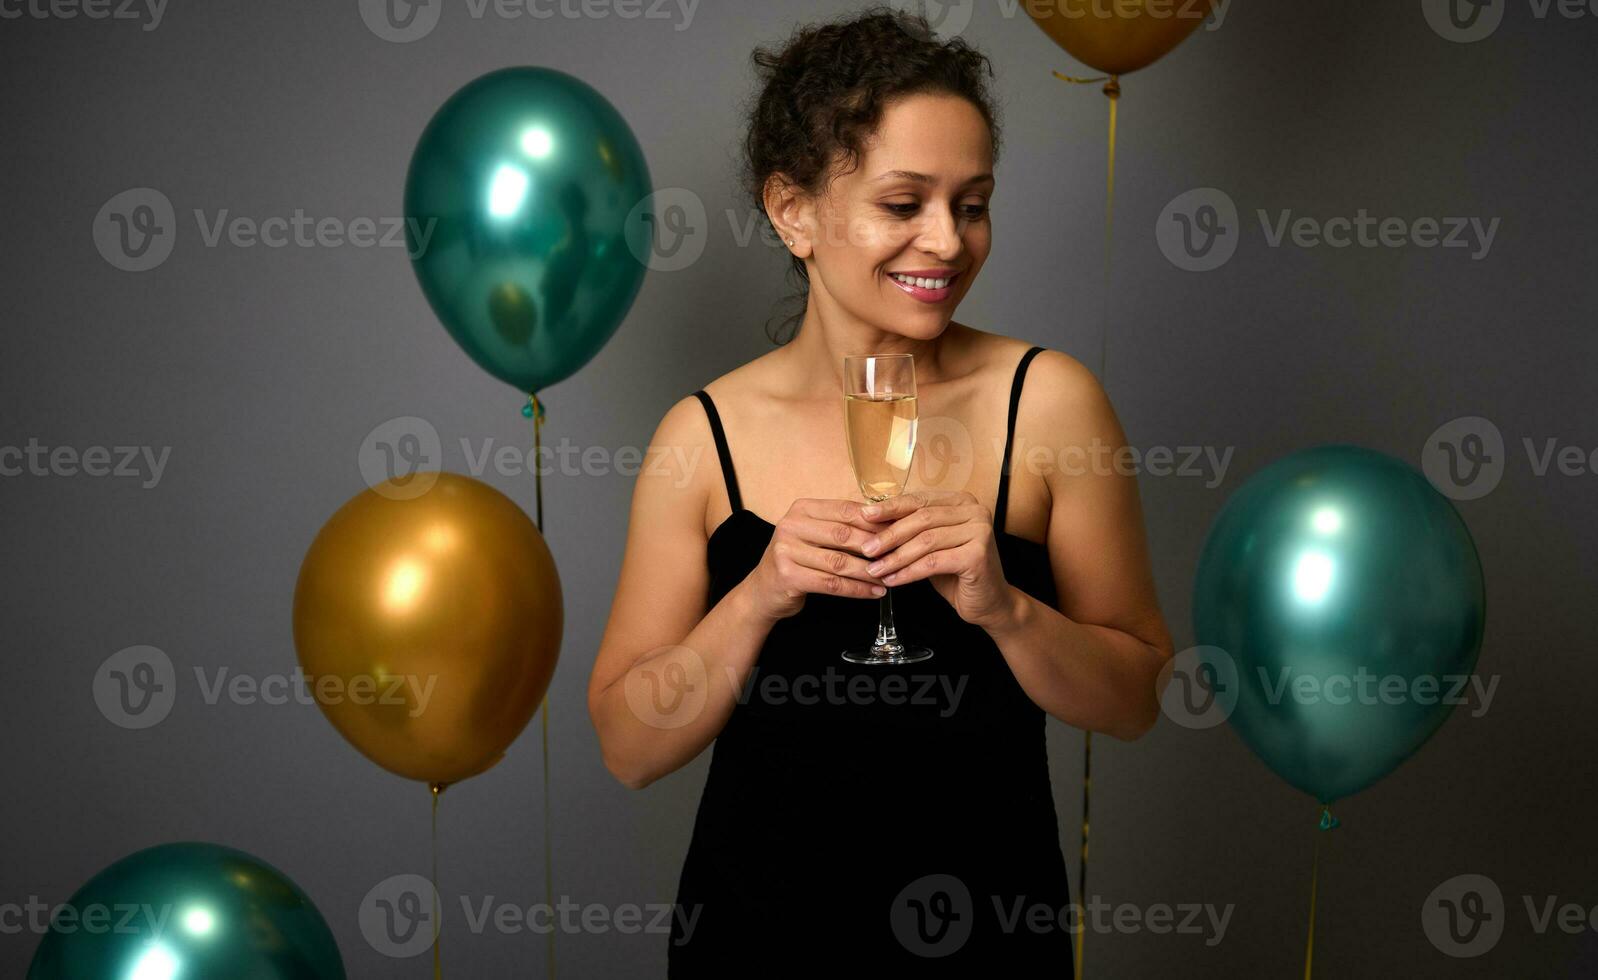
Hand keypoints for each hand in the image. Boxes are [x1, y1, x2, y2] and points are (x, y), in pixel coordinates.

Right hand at [744, 498, 892, 620]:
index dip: (874, 521)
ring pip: (839, 561)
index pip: (844, 510)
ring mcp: (786, 550)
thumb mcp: (814, 535)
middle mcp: (791, 525)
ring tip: (889, 577)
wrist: (763, 590)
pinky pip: (831, 583)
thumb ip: (841, 526)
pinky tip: (873, 592)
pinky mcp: (788, 576)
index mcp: (802, 509)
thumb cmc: (797, 560)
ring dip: (868, 572)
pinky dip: (856, 589)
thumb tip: (885, 523)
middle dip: (874, 546)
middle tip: (898, 556)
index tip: (897, 530)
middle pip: (843, 534)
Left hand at [857, 489, 1016, 629]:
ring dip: (895, 557)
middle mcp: (974, 510)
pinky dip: (909, 572)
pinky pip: (933, 562)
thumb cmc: (956, 573)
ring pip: (925, 541)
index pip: (919, 499)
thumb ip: (910, 530)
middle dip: (889, 535)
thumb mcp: (931, 546)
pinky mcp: (978, 555)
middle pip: (921, 519)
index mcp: (961, 501)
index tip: (864, 515)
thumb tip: (871, 521)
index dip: (890, 507)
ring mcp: (980, 531)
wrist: (990, 603)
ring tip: (875, 569)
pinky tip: (893, 580)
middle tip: (866, 549)